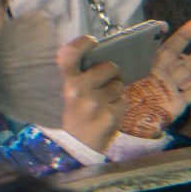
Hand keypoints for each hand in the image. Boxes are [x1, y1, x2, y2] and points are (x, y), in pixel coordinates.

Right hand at [57, 36, 126, 152]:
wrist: (74, 149)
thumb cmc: (73, 116)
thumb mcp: (69, 94)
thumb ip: (79, 76)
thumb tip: (101, 57)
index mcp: (67, 83)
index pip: (70, 54)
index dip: (82, 43)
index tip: (91, 42)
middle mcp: (80, 91)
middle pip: (108, 66)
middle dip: (111, 72)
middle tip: (105, 80)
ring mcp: (96, 104)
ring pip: (119, 85)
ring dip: (115, 91)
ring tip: (104, 102)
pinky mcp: (110, 116)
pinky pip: (123, 101)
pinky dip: (118, 106)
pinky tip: (107, 114)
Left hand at [120, 20, 190, 138]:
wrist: (125, 127)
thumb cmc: (120, 103)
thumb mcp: (120, 81)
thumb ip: (124, 65)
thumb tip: (119, 50)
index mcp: (143, 67)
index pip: (151, 47)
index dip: (158, 35)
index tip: (164, 25)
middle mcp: (158, 74)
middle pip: (175, 51)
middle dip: (187, 37)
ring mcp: (169, 88)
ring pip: (189, 68)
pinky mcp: (177, 103)